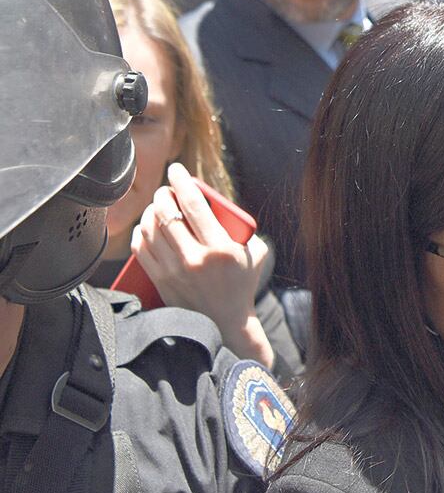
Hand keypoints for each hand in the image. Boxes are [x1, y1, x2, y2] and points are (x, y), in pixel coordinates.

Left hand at [131, 162, 273, 367]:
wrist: (226, 323)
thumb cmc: (242, 284)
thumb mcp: (254, 253)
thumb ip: (244, 228)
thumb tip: (224, 204)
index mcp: (221, 248)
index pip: (194, 204)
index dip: (182, 180)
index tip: (177, 170)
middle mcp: (195, 259)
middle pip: (167, 213)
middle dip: (163, 193)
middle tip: (167, 190)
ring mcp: (175, 271)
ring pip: (150, 228)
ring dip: (150, 210)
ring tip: (157, 207)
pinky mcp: (160, 281)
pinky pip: (140, 248)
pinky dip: (140, 232)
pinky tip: (145, 227)